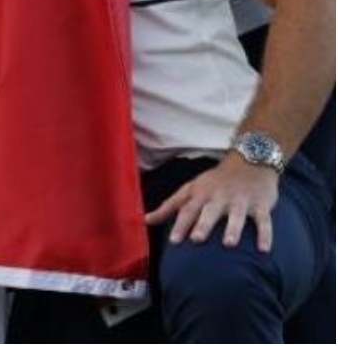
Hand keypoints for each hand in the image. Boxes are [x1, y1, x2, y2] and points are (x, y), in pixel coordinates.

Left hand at [146, 154, 281, 250]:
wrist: (249, 162)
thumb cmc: (215, 182)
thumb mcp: (190, 189)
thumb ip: (169, 206)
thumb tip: (145, 220)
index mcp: (201, 194)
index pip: (187, 209)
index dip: (180, 224)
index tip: (174, 241)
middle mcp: (219, 197)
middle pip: (210, 211)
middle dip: (203, 225)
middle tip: (196, 240)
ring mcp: (241, 200)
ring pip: (236, 215)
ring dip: (232, 229)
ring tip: (228, 244)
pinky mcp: (261, 204)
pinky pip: (263, 221)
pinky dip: (265, 235)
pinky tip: (264, 250)